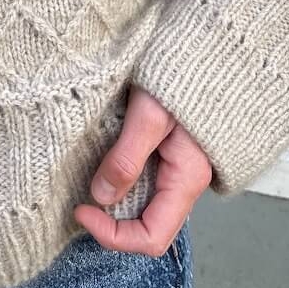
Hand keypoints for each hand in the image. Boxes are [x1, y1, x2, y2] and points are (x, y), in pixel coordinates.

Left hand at [74, 84, 211, 255]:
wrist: (207, 50)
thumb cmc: (181, 77)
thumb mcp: (149, 115)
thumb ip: (126, 158)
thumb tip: (100, 197)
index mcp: (186, 179)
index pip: (152, 237)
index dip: (113, 234)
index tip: (82, 208)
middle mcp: (185, 181)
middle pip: (147, 225)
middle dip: (112, 220)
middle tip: (81, 197)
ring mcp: (178, 167)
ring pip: (144, 203)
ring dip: (115, 200)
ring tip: (89, 177)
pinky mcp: (169, 151)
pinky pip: (145, 180)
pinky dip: (121, 179)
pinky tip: (105, 160)